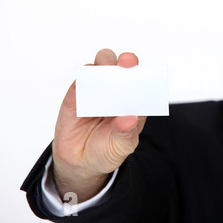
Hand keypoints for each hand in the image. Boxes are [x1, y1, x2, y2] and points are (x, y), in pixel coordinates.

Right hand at [52, 49, 146, 201]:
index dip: (144, 72)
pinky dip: (84, 78)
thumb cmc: (108, 149)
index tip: (145, 71)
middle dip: (126, 60)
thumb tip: (130, 118)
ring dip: (104, 62)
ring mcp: (96, 89)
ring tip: (107, 69)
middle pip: (121, 66)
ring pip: (100, 66)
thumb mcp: (122, 146)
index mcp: (134, 101)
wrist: (81, 162)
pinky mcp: (76, 94)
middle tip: (126, 62)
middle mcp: (117, 90)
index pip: (141, 80)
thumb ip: (126, 133)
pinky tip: (88, 83)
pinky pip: (80, 80)